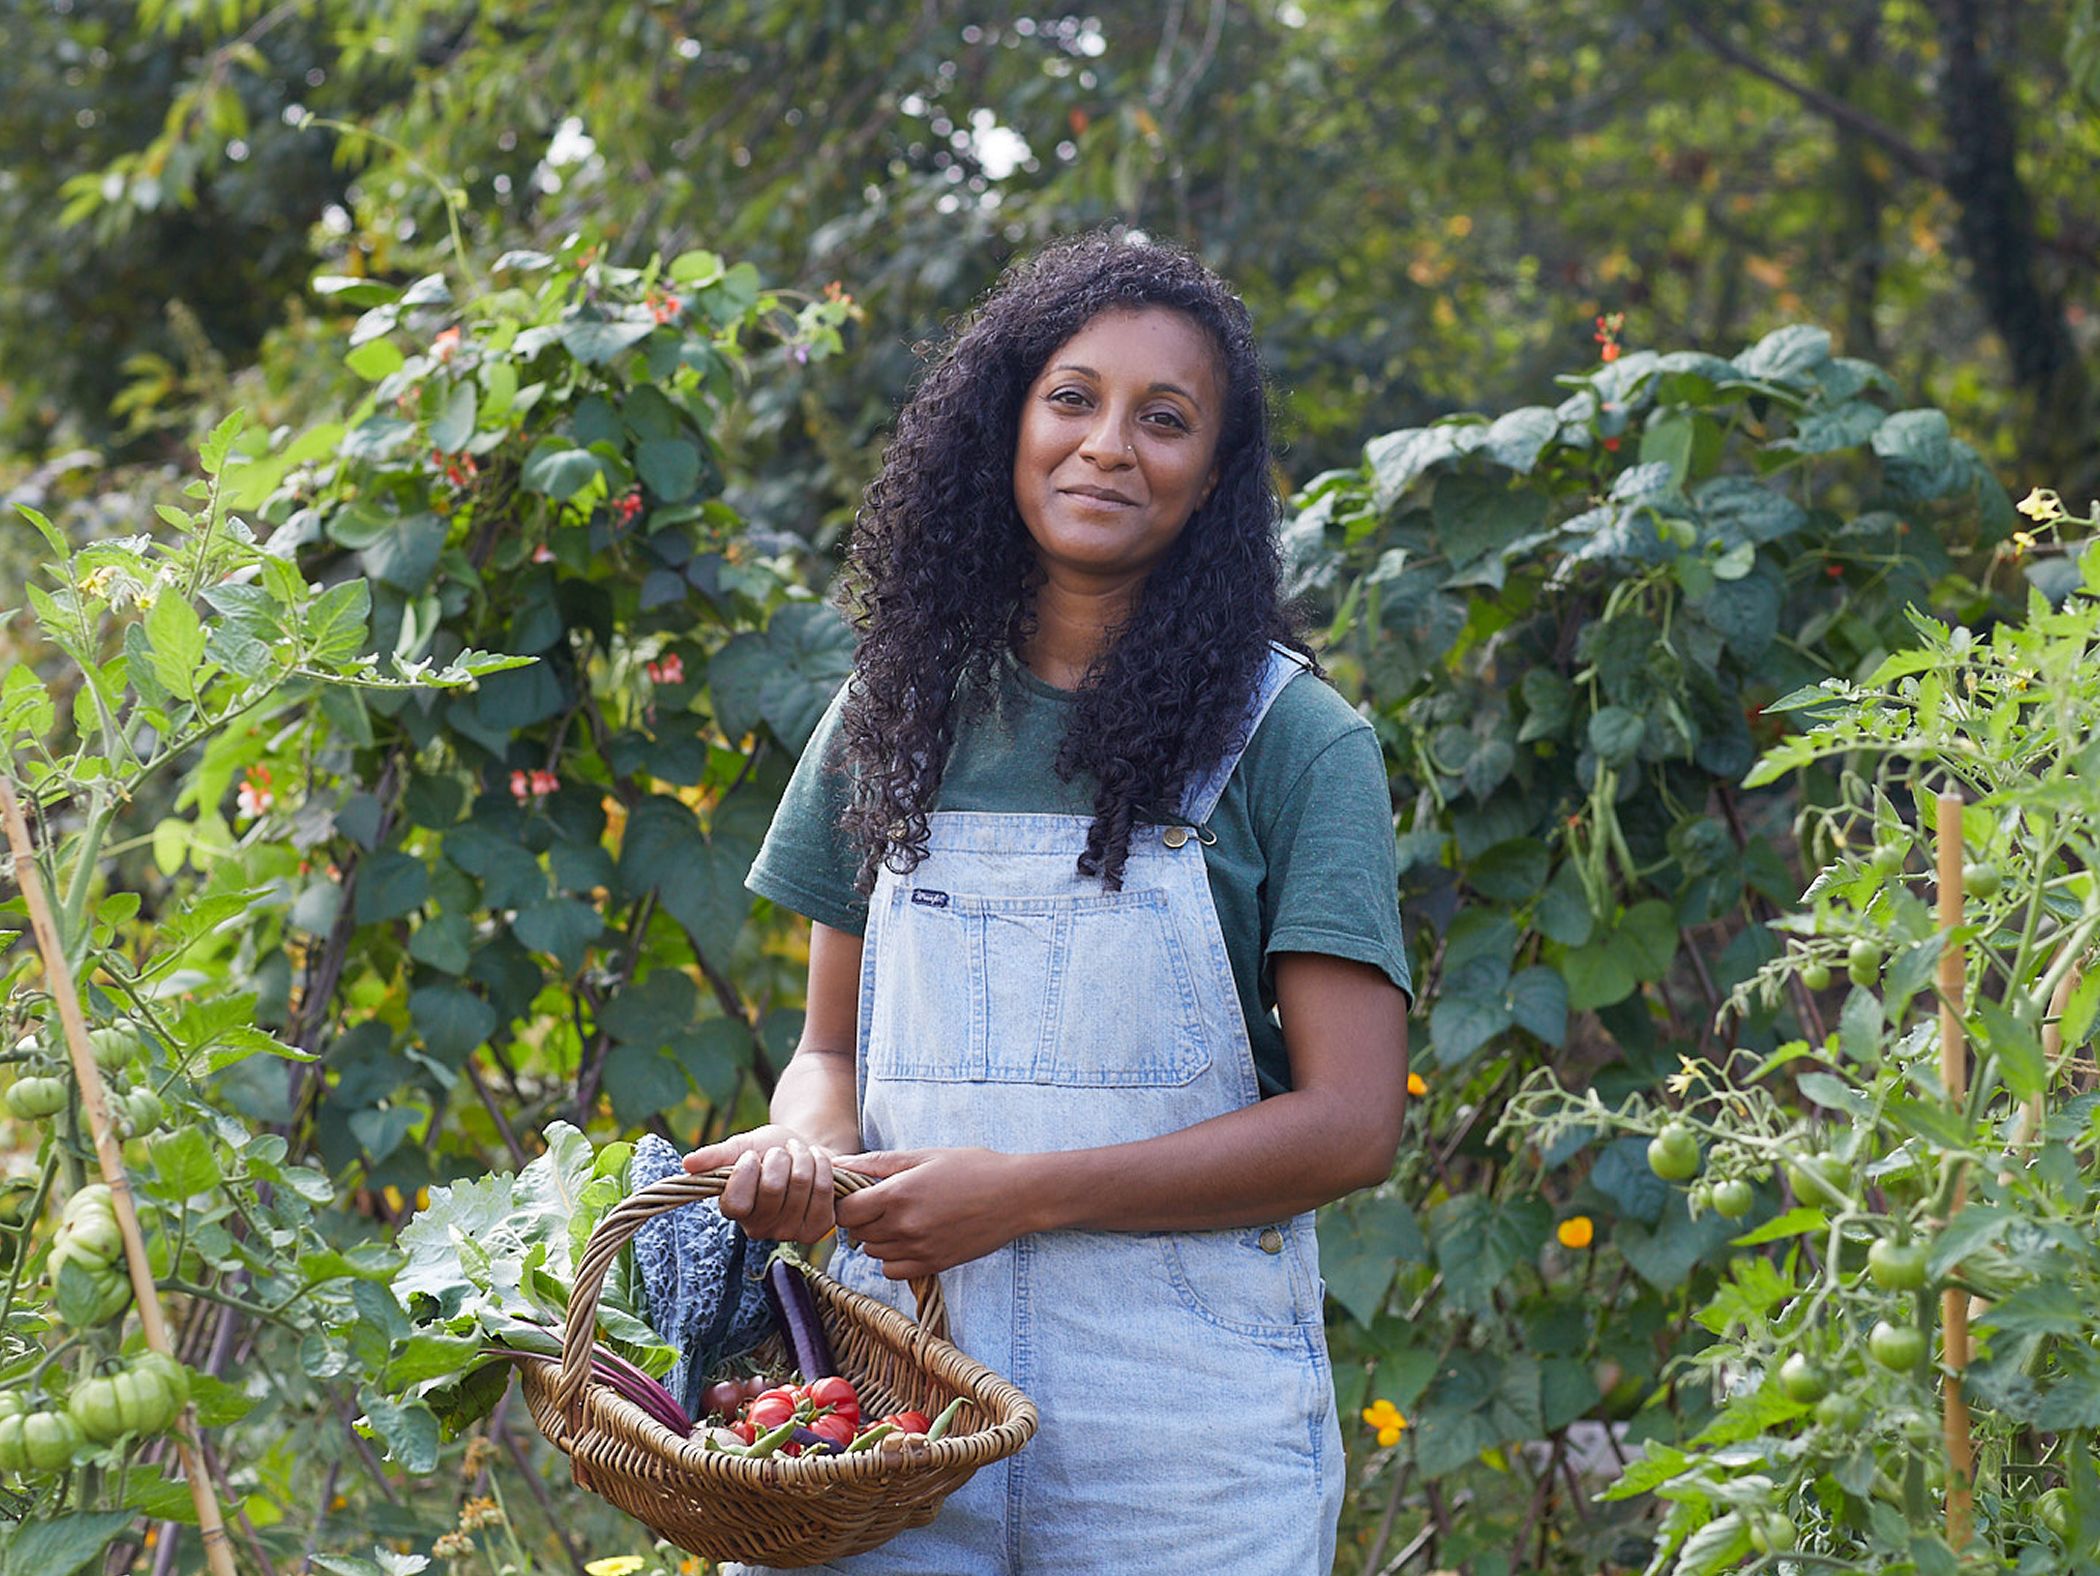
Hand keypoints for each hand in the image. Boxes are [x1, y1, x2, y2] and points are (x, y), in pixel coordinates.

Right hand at [681, 1125, 837, 1243]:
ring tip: (798, 1154)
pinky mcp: (818, 1229)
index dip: (746, 1173)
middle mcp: (760, 1229)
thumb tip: (687, 1163)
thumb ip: (716, 1156)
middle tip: (780, 1152)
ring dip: (803, 1157)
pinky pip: (823, 1192)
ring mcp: (790, 1232)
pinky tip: (816, 1163)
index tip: (751, 1156)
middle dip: (779, 1157)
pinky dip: (823, 1167)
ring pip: (800, 1185)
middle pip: (772, 1188)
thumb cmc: (767, 1151)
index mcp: (735, 1210)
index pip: (735, 1203)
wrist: (804, 1152)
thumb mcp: (741, 1147)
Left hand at [831, 1148, 1031, 1278]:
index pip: (845, 1211)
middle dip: (862, 1218)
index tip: (859, 1194)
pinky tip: (910, 1238)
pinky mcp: (933, 1265)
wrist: (1016, 1196)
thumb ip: (877, 1163)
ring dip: (878, 1237)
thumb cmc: (972, 1168)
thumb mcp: (924, 1156)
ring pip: (873, 1252)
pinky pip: (892, 1270)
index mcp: (898, 1194)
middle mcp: (904, 1226)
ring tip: (901, 1218)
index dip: (847, 1202)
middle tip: (882, 1202)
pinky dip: (893, 1257)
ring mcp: (918, 1249)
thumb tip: (838, 1163)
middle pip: (857, 1232)